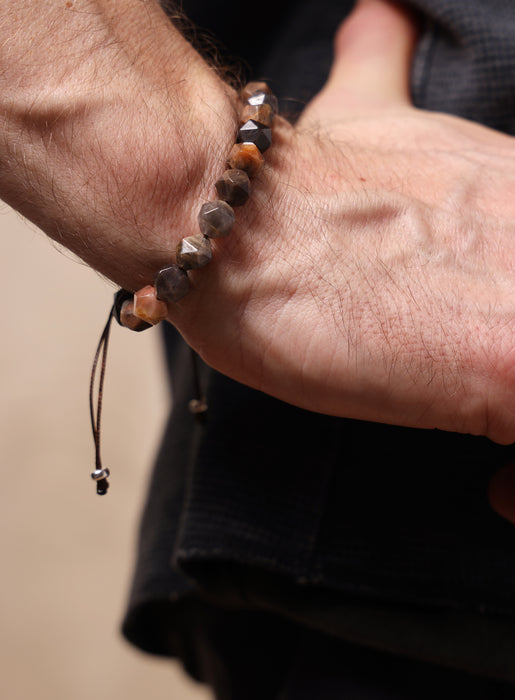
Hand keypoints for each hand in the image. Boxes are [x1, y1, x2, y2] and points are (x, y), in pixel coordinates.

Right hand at [3, 1, 514, 445]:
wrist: (227, 219)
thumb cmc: (288, 194)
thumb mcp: (366, 111)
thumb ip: (383, 60)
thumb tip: (378, 16)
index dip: (514, 327)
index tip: (490, 366)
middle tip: (494, 419)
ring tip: (502, 472)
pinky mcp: (504, 365)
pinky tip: (494, 488)